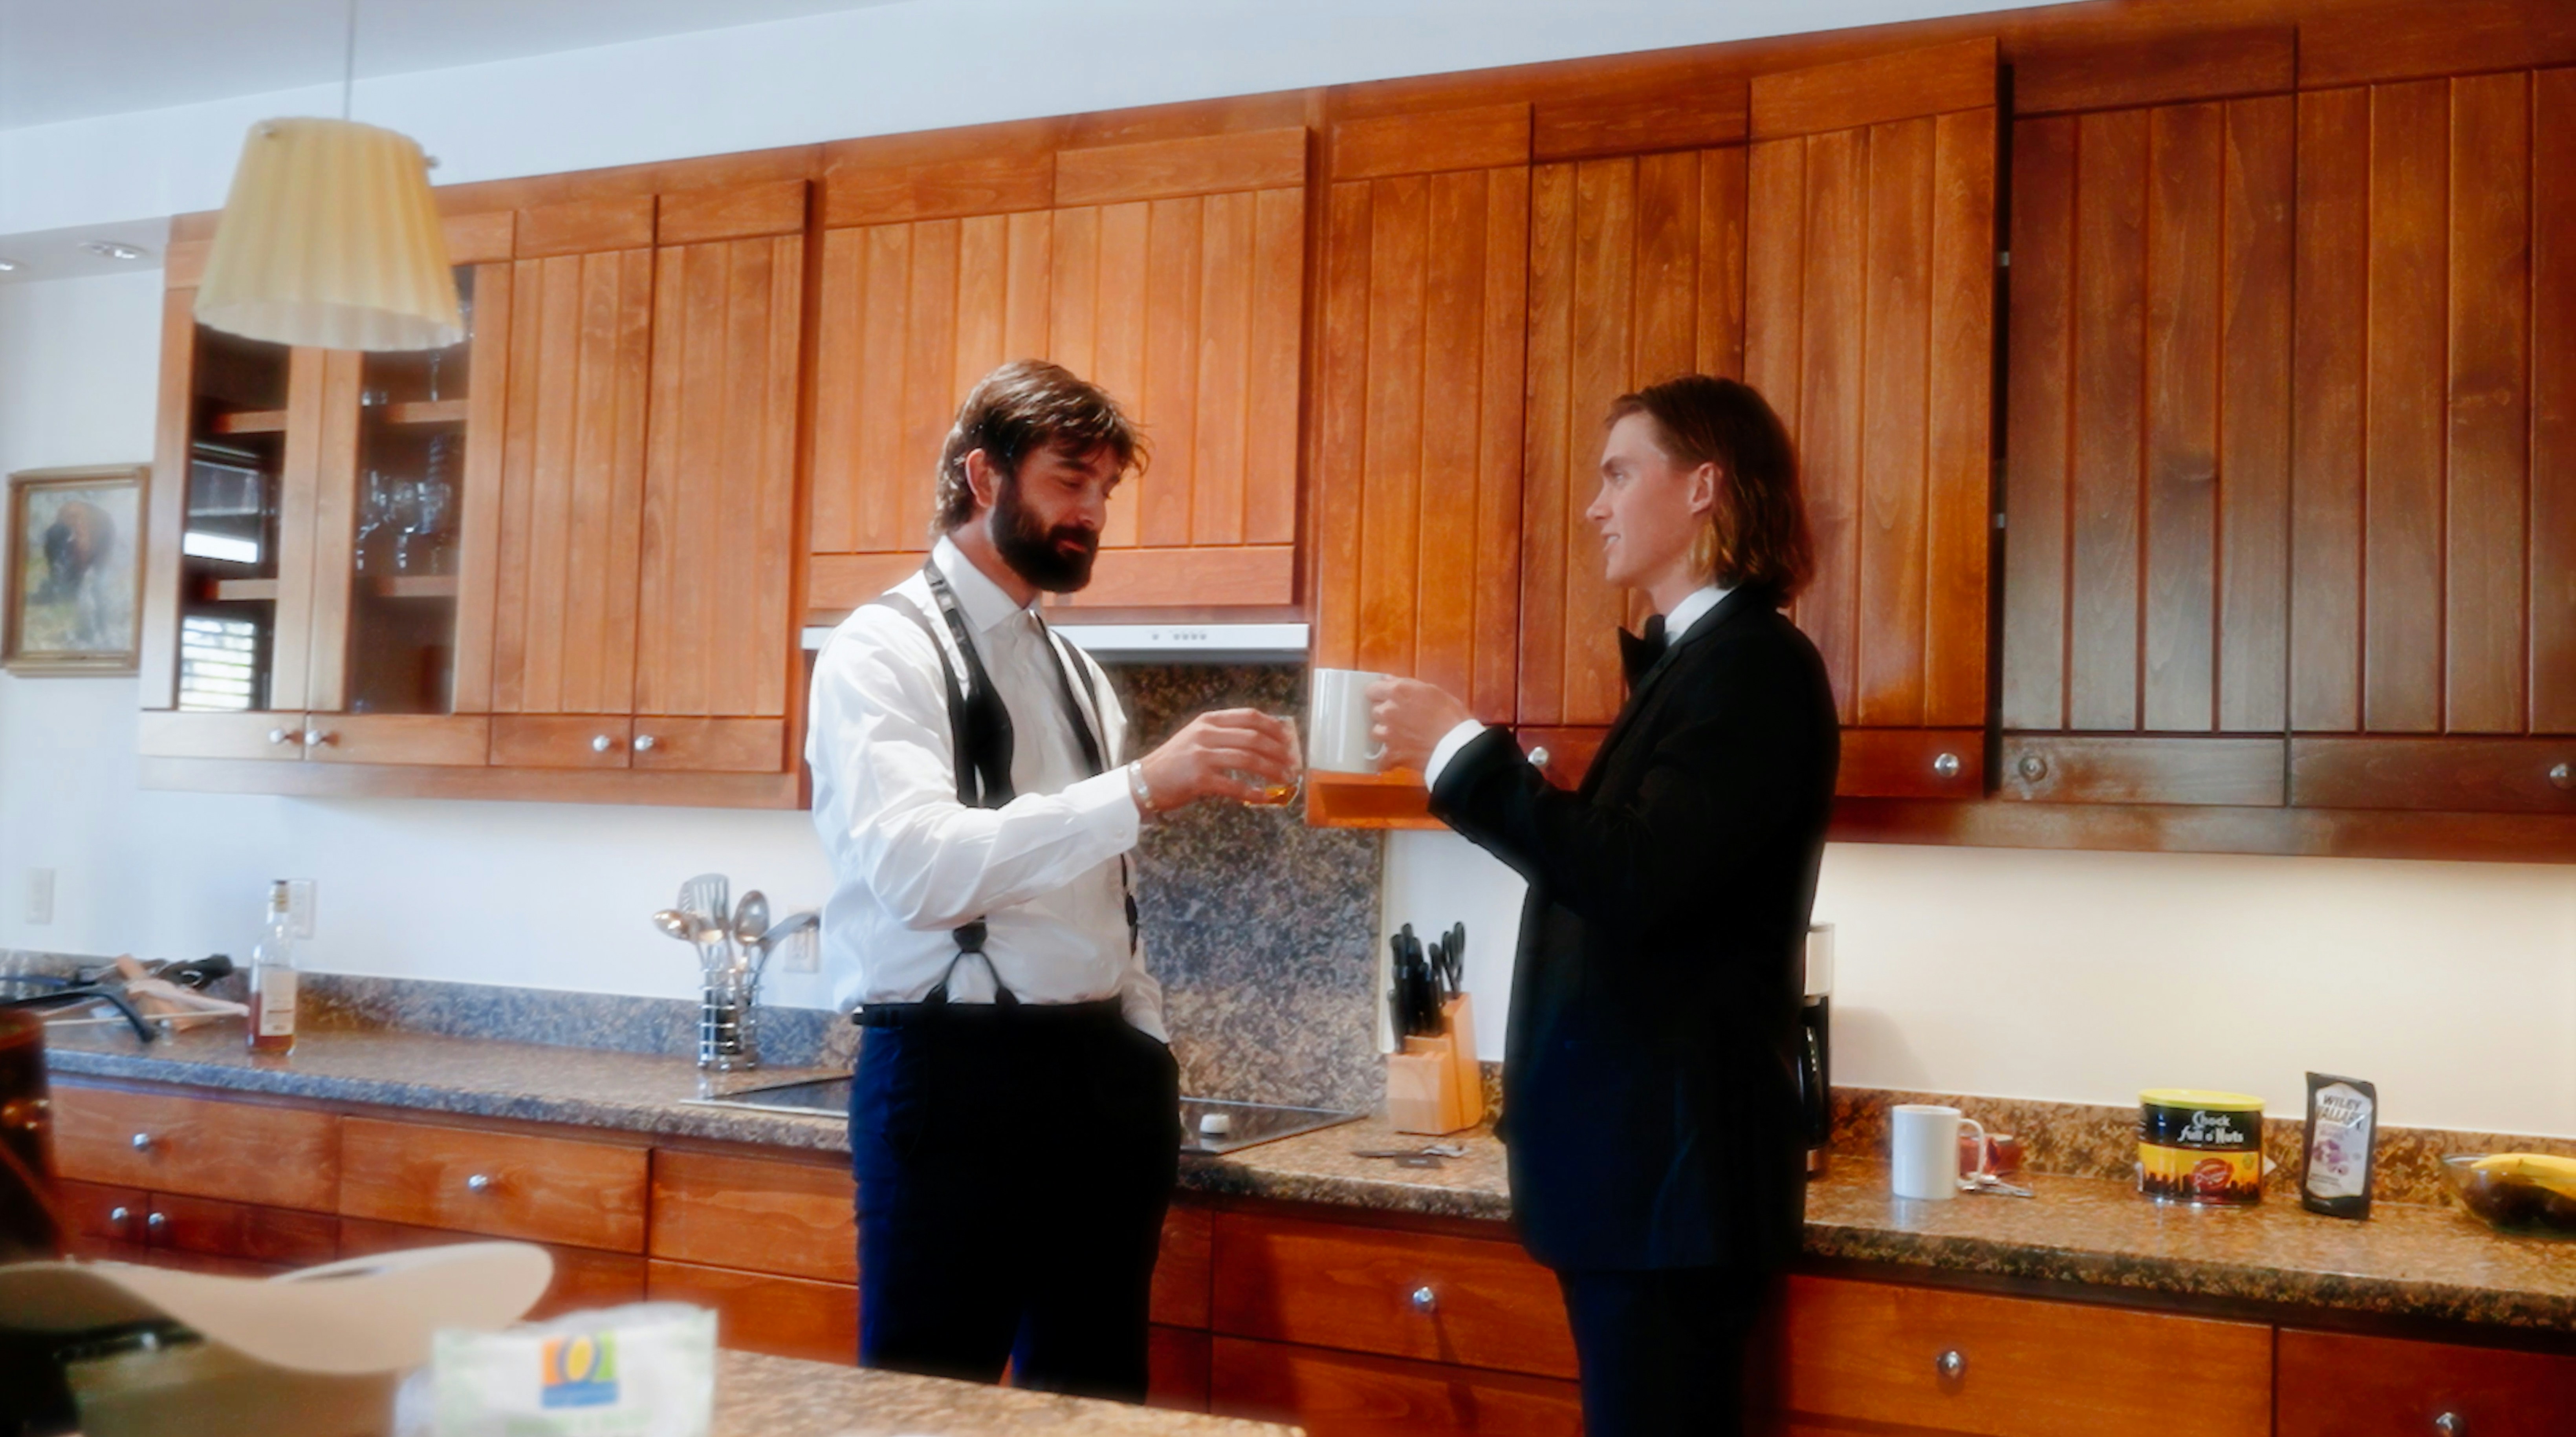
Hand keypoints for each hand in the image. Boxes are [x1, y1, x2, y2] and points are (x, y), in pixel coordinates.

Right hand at [1136, 708, 1296, 811]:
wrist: (1145, 781)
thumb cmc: (1175, 762)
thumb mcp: (1198, 738)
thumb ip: (1224, 735)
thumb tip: (1262, 742)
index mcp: (1209, 721)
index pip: (1248, 716)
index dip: (1273, 726)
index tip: (1288, 738)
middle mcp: (1206, 734)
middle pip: (1253, 738)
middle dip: (1278, 751)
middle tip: (1292, 763)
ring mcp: (1202, 756)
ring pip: (1248, 759)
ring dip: (1272, 771)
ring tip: (1286, 778)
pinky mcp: (1199, 779)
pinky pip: (1234, 785)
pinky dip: (1253, 792)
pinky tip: (1264, 797)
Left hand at [1367, 677, 1472, 772]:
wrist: (1457, 746)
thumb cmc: (1451, 715)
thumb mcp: (1434, 691)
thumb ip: (1407, 685)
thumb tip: (1388, 680)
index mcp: (1398, 691)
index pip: (1372, 689)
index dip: (1379, 694)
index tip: (1386, 698)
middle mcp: (1388, 711)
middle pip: (1375, 711)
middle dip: (1385, 714)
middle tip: (1401, 718)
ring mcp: (1387, 734)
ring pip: (1376, 732)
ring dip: (1385, 734)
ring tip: (1401, 737)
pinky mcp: (1391, 754)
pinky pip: (1380, 758)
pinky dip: (1386, 759)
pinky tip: (1395, 757)